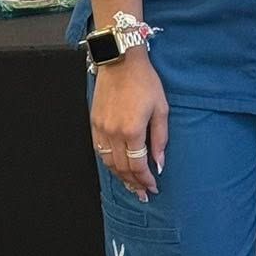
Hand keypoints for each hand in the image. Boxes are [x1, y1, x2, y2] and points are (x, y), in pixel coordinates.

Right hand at [90, 50, 168, 197]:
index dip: (146, 180)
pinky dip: (109, 163)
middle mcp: (114, 133)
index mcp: (132, 130)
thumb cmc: (145, 81)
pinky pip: (100, 151)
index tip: (153, 188)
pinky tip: (117, 167)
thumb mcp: (161, 107)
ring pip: (109, 163)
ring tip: (131, 185)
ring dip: (120, 177)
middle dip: (134, 184)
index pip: (138, 166)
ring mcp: (101, 129)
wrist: (120, 61)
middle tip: (143, 194)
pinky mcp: (94, 124)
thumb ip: (160, 138)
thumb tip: (159, 163)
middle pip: (122, 168)